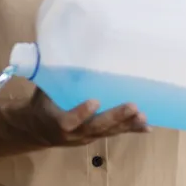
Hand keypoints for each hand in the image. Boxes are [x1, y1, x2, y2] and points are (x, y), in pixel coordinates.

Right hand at [24, 88, 148, 147]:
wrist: (37, 131)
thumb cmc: (42, 105)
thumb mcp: (42, 92)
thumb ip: (52, 76)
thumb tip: (54, 49)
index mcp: (57, 121)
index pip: (69, 120)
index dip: (81, 112)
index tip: (94, 101)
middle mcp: (74, 133)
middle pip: (96, 126)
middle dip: (115, 117)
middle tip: (133, 106)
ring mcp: (87, 136)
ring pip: (108, 132)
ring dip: (127, 124)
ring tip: (144, 116)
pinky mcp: (96, 136)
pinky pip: (114, 133)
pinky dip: (131, 130)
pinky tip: (147, 127)